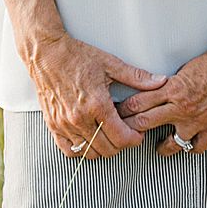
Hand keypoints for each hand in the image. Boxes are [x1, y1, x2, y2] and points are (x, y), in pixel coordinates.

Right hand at [22, 32, 166, 158]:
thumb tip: (160, 82)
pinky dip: (81, 150)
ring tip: (108, 135)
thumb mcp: (110, 64)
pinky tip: (88, 139)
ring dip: (102, 148)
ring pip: (89, 153)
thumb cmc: (76, 56)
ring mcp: (64, 124)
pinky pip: (69, 150)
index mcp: (97, 104)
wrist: (46, 53)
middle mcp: (79, 118)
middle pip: (107, 149)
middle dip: (120, 145)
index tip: (137, 135)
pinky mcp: (53, 125)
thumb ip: (137, 77)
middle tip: (124, 133)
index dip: (134, 140)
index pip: (121, 138)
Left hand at [118, 43, 206, 152]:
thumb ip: (168, 84)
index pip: (138, 103)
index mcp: (172, 88)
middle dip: (130, 129)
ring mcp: (196, 120)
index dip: (124, 110)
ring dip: (160, 147)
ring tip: (156, 146)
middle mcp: (181, 107)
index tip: (118, 114)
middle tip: (124, 132)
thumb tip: (155, 91)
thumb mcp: (183, 68)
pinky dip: (190, 148)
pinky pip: (197, 147)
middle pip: (145, 123)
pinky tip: (186, 145)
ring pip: (170, 143)